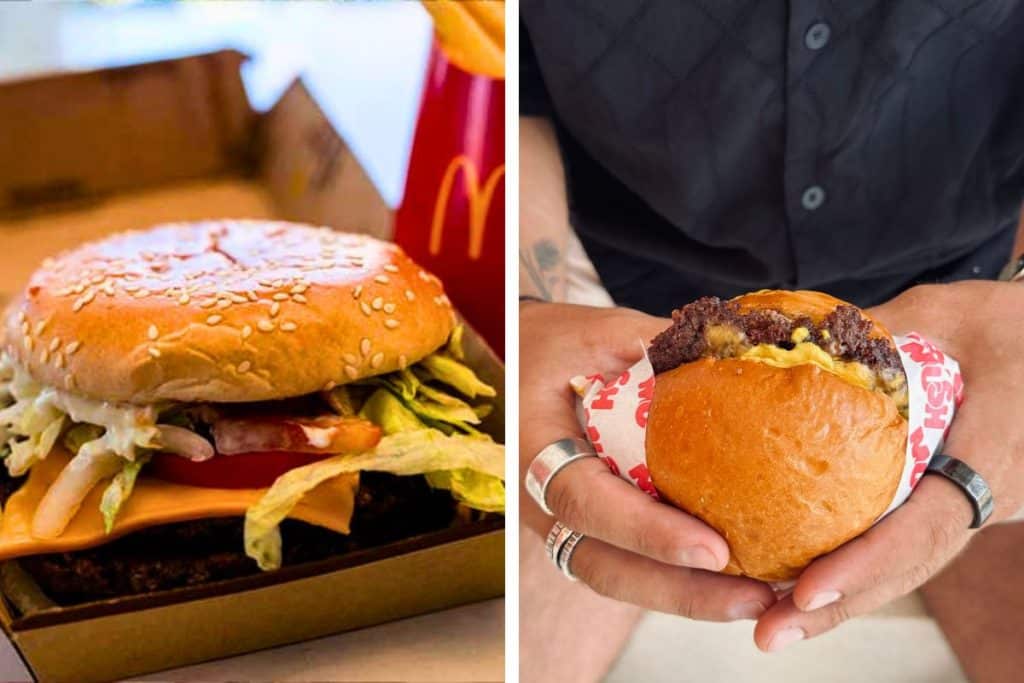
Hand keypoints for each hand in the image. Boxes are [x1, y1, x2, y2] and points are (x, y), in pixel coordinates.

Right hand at [520, 301, 776, 620]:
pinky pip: (627, 566)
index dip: (646, 531)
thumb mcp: (596, 331)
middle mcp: (539, 499)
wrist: (517, 358)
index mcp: (533, 447)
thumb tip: (735, 353)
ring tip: (759, 600)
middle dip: (680, 592)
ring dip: (686, 598)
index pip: (585, 502)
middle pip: (603, 565)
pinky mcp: (585, 528)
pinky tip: (735, 582)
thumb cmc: (553, 342)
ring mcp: (559, 522)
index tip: (714, 551)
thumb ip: (653, 344)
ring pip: (616, 578)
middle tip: (754, 598)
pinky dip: (677, 581)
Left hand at [754, 282, 1023, 650]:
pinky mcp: (948, 504)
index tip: (806, 591)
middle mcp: (986, 497)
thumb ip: (877, 333)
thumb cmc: (1003, 325)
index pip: (926, 524)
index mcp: (993, 455)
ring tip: (772, 626)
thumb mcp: (945, 315)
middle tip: (769, 633)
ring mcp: (970, 507)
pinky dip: (854, 569)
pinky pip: (901, 544)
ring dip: (842, 600)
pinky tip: (796, 582)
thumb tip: (788, 343)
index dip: (866, 564)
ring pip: (905, 566)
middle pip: (908, 567)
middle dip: (839, 607)